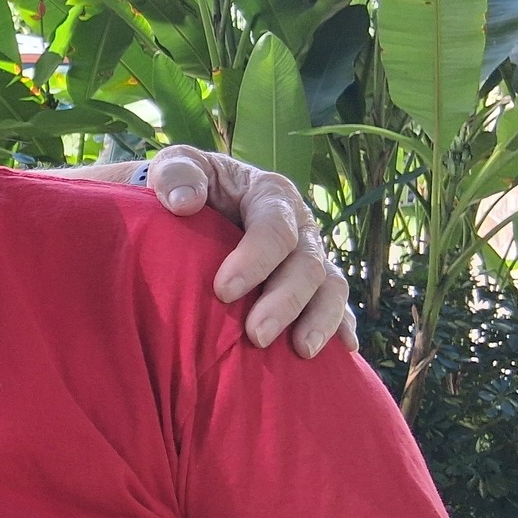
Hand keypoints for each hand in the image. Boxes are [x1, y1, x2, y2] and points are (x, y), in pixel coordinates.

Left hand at [146, 146, 355, 356]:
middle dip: (285, 301)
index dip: (255, 260)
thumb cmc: (184, 185)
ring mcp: (309, 256)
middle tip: (256, 335)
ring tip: (302, 351)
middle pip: (307, 264)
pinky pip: (335, 305)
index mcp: (270, 194)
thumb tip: (183, 201)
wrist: (191, 202)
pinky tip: (343, 351)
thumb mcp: (175, 165)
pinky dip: (340, 326)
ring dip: (320, 320)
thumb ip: (176, 175)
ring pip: (331, 287)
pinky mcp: (310, 284)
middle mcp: (300, 225)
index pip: (274, 228)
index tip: (223, 291)